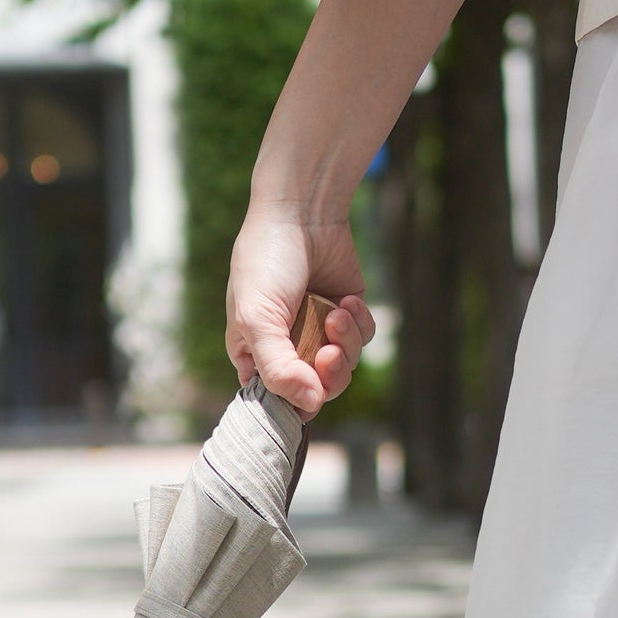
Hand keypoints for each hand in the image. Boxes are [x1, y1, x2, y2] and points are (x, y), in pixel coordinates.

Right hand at [226, 206, 375, 417]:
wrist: (301, 212)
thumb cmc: (266, 262)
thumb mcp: (256, 319)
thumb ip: (278, 369)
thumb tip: (310, 404)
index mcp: (255, 356)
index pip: (277, 402)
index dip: (295, 403)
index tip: (305, 388)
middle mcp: (287, 350)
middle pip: (317, 392)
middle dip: (328, 375)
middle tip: (329, 352)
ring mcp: (319, 334)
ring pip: (344, 370)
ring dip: (345, 344)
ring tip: (337, 312)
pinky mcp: (347, 317)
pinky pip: (362, 341)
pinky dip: (359, 324)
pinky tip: (347, 299)